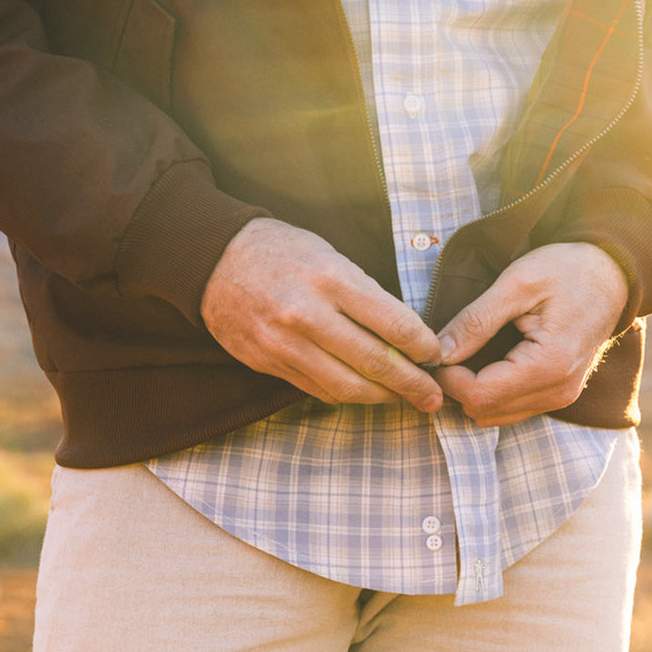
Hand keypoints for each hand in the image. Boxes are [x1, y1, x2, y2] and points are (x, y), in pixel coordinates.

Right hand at [200, 218, 443, 411]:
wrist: (215, 261)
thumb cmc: (283, 253)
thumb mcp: (331, 257)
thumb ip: (366, 296)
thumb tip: (407, 336)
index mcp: (332, 279)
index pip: (394, 324)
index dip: (424, 348)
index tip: (437, 356)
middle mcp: (308, 315)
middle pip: (375, 363)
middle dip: (412, 385)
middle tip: (433, 397)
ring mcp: (285, 344)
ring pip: (348, 387)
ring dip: (382, 398)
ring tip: (403, 399)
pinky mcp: (269, 364)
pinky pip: (318, 390)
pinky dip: (347, 394)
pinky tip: (365, 392)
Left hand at [433, 243, 627, 425]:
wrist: (613, 273)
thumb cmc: (568, 269)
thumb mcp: (517, 284)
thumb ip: (476, 321)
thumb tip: (439, 353)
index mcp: (549, 365)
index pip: (479, 395)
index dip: (448, 378)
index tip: (436, 350)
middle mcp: (557, 391)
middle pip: (484, 411)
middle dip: (457, 387)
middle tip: (446, 350)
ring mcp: (561, 396)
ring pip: (496, 416)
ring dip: (472, 392)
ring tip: (465, 354)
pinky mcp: (559, 394)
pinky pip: (512, 408)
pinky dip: (491, 392)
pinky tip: (484, 362)